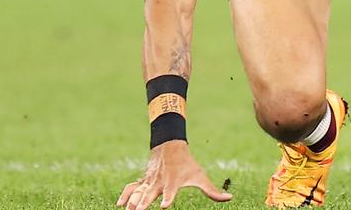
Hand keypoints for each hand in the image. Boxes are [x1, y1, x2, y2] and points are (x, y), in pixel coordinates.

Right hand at [117, 141, 231, 209]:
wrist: (170, 146)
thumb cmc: (187, 164)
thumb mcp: (200, 176)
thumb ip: (212, 191)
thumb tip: (230, 198)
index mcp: (173, 182)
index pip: (171, 192)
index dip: (168, 199)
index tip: (164, 206)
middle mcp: (160, 182)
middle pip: (150, 194)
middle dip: (144, 203)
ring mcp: (150, 181)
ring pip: (139, 191)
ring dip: (132, 201)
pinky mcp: (143, 181)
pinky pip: (132, 187)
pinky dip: (125, 194)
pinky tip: (120, 203)